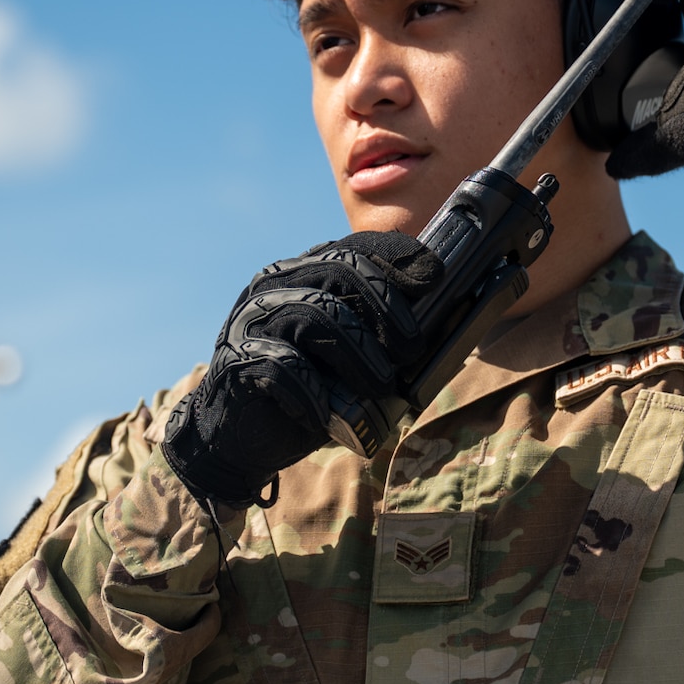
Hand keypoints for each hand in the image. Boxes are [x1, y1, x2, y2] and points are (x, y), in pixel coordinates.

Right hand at [160, 231, 443, 508]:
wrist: (238, 435)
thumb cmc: (307, 389)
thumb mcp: (349, 354)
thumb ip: (381, 332)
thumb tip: (447, 323)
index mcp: (306, 273)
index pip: (354, 248)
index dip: (396, 257)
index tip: (434, 278)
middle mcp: (277, 284)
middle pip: (340, 271)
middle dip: (387, 307)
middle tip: (414, 348)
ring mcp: (252, 318)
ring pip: (314, 314)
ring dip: (358, 353)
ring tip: (383, 386)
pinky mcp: (236, 358)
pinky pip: (282, 364)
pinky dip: (313, 392)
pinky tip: (328, 415)